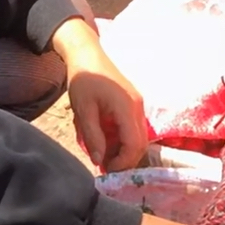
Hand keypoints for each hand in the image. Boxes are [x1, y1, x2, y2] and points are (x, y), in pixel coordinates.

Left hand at [52, 18, 148, 170]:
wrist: (87, 54)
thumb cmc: (84, 79)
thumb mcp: (84, 109)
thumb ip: (92, 136)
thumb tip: (99, 161)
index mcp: (127, 108)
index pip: (134, 145)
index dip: (123, 163)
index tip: (106, 170)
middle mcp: (138, 107)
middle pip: (140, 144)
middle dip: (125, 160)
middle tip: (105, 168)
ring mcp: (137, 105)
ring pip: (138, 137)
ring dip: (123, 150)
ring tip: (103, 156)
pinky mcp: (132, 104)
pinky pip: (133, 128)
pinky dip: (122, 140)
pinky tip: (106, 141)